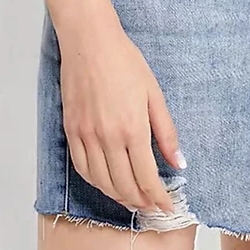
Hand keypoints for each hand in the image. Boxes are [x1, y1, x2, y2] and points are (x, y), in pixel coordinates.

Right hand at [59, 11, 183, 213]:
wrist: (90, 42)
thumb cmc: (125, 62)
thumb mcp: (154, 94)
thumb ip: (166, 132)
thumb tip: (178, 162)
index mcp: (132, 128)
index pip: (147, 178)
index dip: (158, 198)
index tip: (167, 207)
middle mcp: (107, 137)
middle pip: (124, 185)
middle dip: (141, 201)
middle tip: (152, 206)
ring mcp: (86, 135)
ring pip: (101, 182)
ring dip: (118, 196)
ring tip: (133, 198)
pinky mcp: (71, 130)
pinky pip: (82, 167)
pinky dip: (96, 182)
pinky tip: (107, 182)